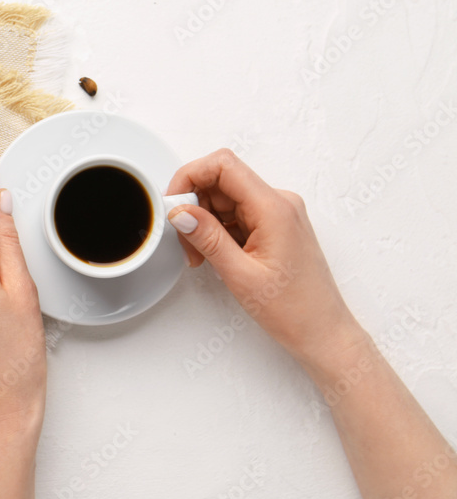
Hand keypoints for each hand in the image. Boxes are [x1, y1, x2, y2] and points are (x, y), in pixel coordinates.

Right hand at [165, 149, 363, 366]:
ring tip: (201, 256)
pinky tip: (215, 256)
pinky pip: (236, 214)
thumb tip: (180, 211)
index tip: (174, 203)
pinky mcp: (275, 226)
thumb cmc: (295, 310)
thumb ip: (207, 238)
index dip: (190, 176)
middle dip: (194, 207)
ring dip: (204, 222)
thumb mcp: (240, 275)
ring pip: (225, 199)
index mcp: (274, 208)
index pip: (223, 165)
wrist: (324, 333)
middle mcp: (279, 203)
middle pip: (221, 182)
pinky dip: (218, 231)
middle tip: (185, 242)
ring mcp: (278, 214)